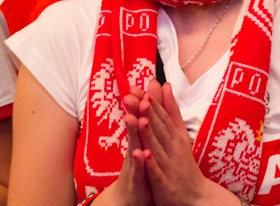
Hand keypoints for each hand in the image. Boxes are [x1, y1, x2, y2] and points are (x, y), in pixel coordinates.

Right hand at [97, 86, 154, 205]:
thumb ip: (145, 120)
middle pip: (134, 128)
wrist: (132, 198)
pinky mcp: (137, 181)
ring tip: (135, 118)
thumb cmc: (140, 168)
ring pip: (134, 146)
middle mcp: (135, 148)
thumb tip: (148, 97)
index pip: (140, 117)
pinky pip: (138, 171)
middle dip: (134, 111)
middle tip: (132, 95)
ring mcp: (134, 165)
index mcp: (140, 139)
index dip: (139, 102)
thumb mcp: (143, 143)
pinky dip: (140, 162)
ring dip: (134, 133)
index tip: (138, 85)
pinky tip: (141, 154)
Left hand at [137, 82, 238, 205]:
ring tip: (141, 120)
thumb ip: (172, 111)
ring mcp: (169, 166)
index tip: (148, 86)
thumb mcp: (180, 133)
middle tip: (141, 96)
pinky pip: (156, 174)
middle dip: (150, 113)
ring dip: (150, 134)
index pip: (164, 117)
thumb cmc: (183, 164)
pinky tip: (144, 155)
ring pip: (157, 148)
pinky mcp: (164, 184)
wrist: (196, 196)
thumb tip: (166, 84)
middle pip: (160, 129)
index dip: (155, 102)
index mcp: (175, 136)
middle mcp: (173, 148)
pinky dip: (151, 164)